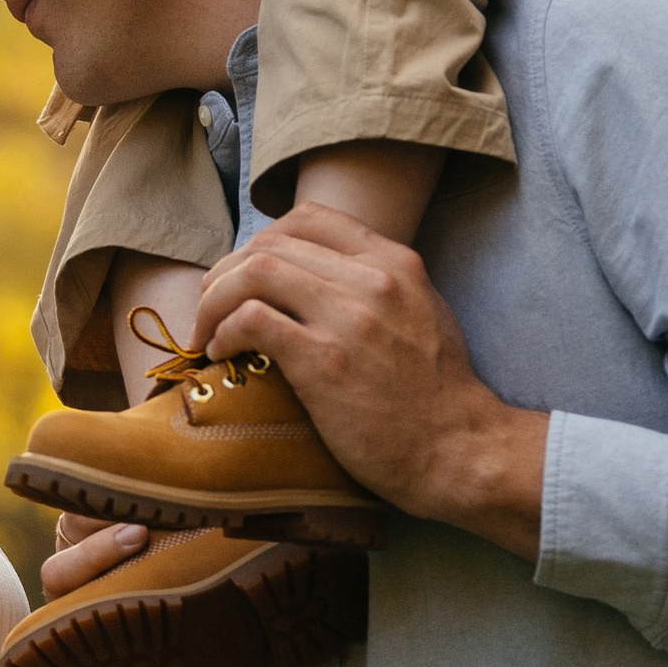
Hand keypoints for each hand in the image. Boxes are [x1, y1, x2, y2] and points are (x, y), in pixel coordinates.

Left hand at [195, 207, 550, 556]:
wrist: (459, 450)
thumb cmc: (437, 393)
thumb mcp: (424, 312)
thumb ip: (378, 285)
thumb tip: (321, 277)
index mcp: (395, 261)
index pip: (308, 217)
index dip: (263, 240)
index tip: (245, 274)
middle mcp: (371, 279)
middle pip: (270, 244)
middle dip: (226, 272)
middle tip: (212, 307)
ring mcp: (347, 318)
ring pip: (253, 272)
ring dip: (215, 299)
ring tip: (208, 330)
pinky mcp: (324, 360)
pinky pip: (251, 320)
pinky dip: (224, 331)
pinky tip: (222, 352)